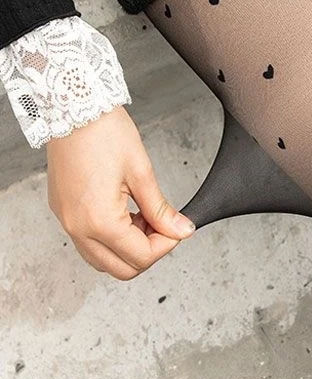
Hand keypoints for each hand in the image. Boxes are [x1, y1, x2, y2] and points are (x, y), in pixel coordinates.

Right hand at [46, 106, 195, 280]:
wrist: (75, 109)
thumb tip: (180, 229)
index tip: (178, 228)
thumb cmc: (105, 133)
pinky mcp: (64, 212)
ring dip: (129, 248)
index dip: (167, 245)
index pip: (141, 257)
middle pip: (121, 269)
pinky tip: (128, 214)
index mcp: (99, 220)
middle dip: (148, 252)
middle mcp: (78, 227)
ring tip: (145, 217)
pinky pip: (89, 243)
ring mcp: (67, 222)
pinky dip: (112, 238)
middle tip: (164, 226)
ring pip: (103, 260)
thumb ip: (161, 208)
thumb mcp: (142, 172)